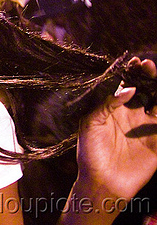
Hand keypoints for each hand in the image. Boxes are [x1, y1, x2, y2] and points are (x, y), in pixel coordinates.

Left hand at [77, 58, 156, 199]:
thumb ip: (107, 104)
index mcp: (114, 109)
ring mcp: (146, 126)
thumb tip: (129, 88)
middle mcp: (132, 114)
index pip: (125, 85)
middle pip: (145, 89)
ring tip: (156, 75)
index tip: (134, 61)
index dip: (130, 73)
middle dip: (147, 75)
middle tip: (147, 64)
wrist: (102, 181)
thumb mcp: (91, 124)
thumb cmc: (91, 152)